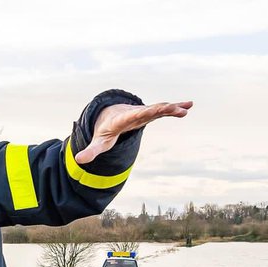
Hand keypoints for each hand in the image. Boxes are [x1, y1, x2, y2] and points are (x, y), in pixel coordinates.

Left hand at [74, 100, 192, 163]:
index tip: (151, 110)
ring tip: (186, 108)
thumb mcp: (98, 142)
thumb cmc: (104, 131)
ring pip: (158, 108)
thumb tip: (79, 160)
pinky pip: (163, 110)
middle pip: (148, 110)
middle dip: (160, 108)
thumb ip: (90, 151)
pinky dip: (175, 108)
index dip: (141, 113)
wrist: (109, 116)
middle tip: (173, 107)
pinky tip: (188, 106)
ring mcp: (143, 112)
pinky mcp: (150, 114)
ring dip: (171, 108)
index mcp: (122, 119)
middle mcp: (135, 113)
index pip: (132, 116)